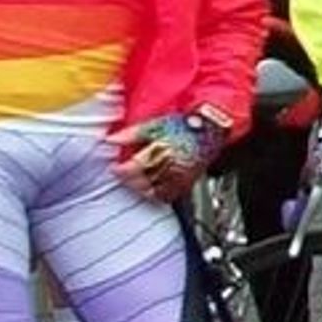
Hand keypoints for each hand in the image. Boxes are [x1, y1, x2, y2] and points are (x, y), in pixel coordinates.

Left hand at [110, 109, 230, 199]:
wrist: (209, 130)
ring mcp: (177, 177)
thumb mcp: (155, 125)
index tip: (116, 168)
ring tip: (135, 182)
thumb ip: (132, 134)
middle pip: (140, 181)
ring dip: (140, 189)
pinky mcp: (185, 182)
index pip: (132, 168)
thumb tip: (111, 140)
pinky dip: (156, 196)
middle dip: (129, 180)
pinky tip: (152, 190)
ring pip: (152, 191)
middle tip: (123, 175)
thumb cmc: (184, 126)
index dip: (120, 170)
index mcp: (158, 151)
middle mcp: (167, 167)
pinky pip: (167, 196)